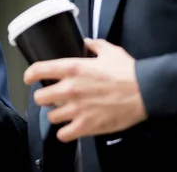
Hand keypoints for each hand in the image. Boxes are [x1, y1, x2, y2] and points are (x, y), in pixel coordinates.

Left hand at [24, 39, 146, 142]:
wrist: (147, 92)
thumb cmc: (128, 72)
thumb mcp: (109, 50)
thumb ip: (94, 45)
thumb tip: (86, 42)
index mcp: (71, 68)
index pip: (38, 70)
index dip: (29, 75)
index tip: (29, 78)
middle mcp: (69, 89)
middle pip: (40, 98)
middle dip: (44, 97)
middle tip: (51, 98)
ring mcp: (76, 109)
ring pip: (51, 116)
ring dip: (56, 114)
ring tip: (63, 112)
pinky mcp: (86, 126)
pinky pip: (63, 134)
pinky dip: (65, 132)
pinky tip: (70, 128)